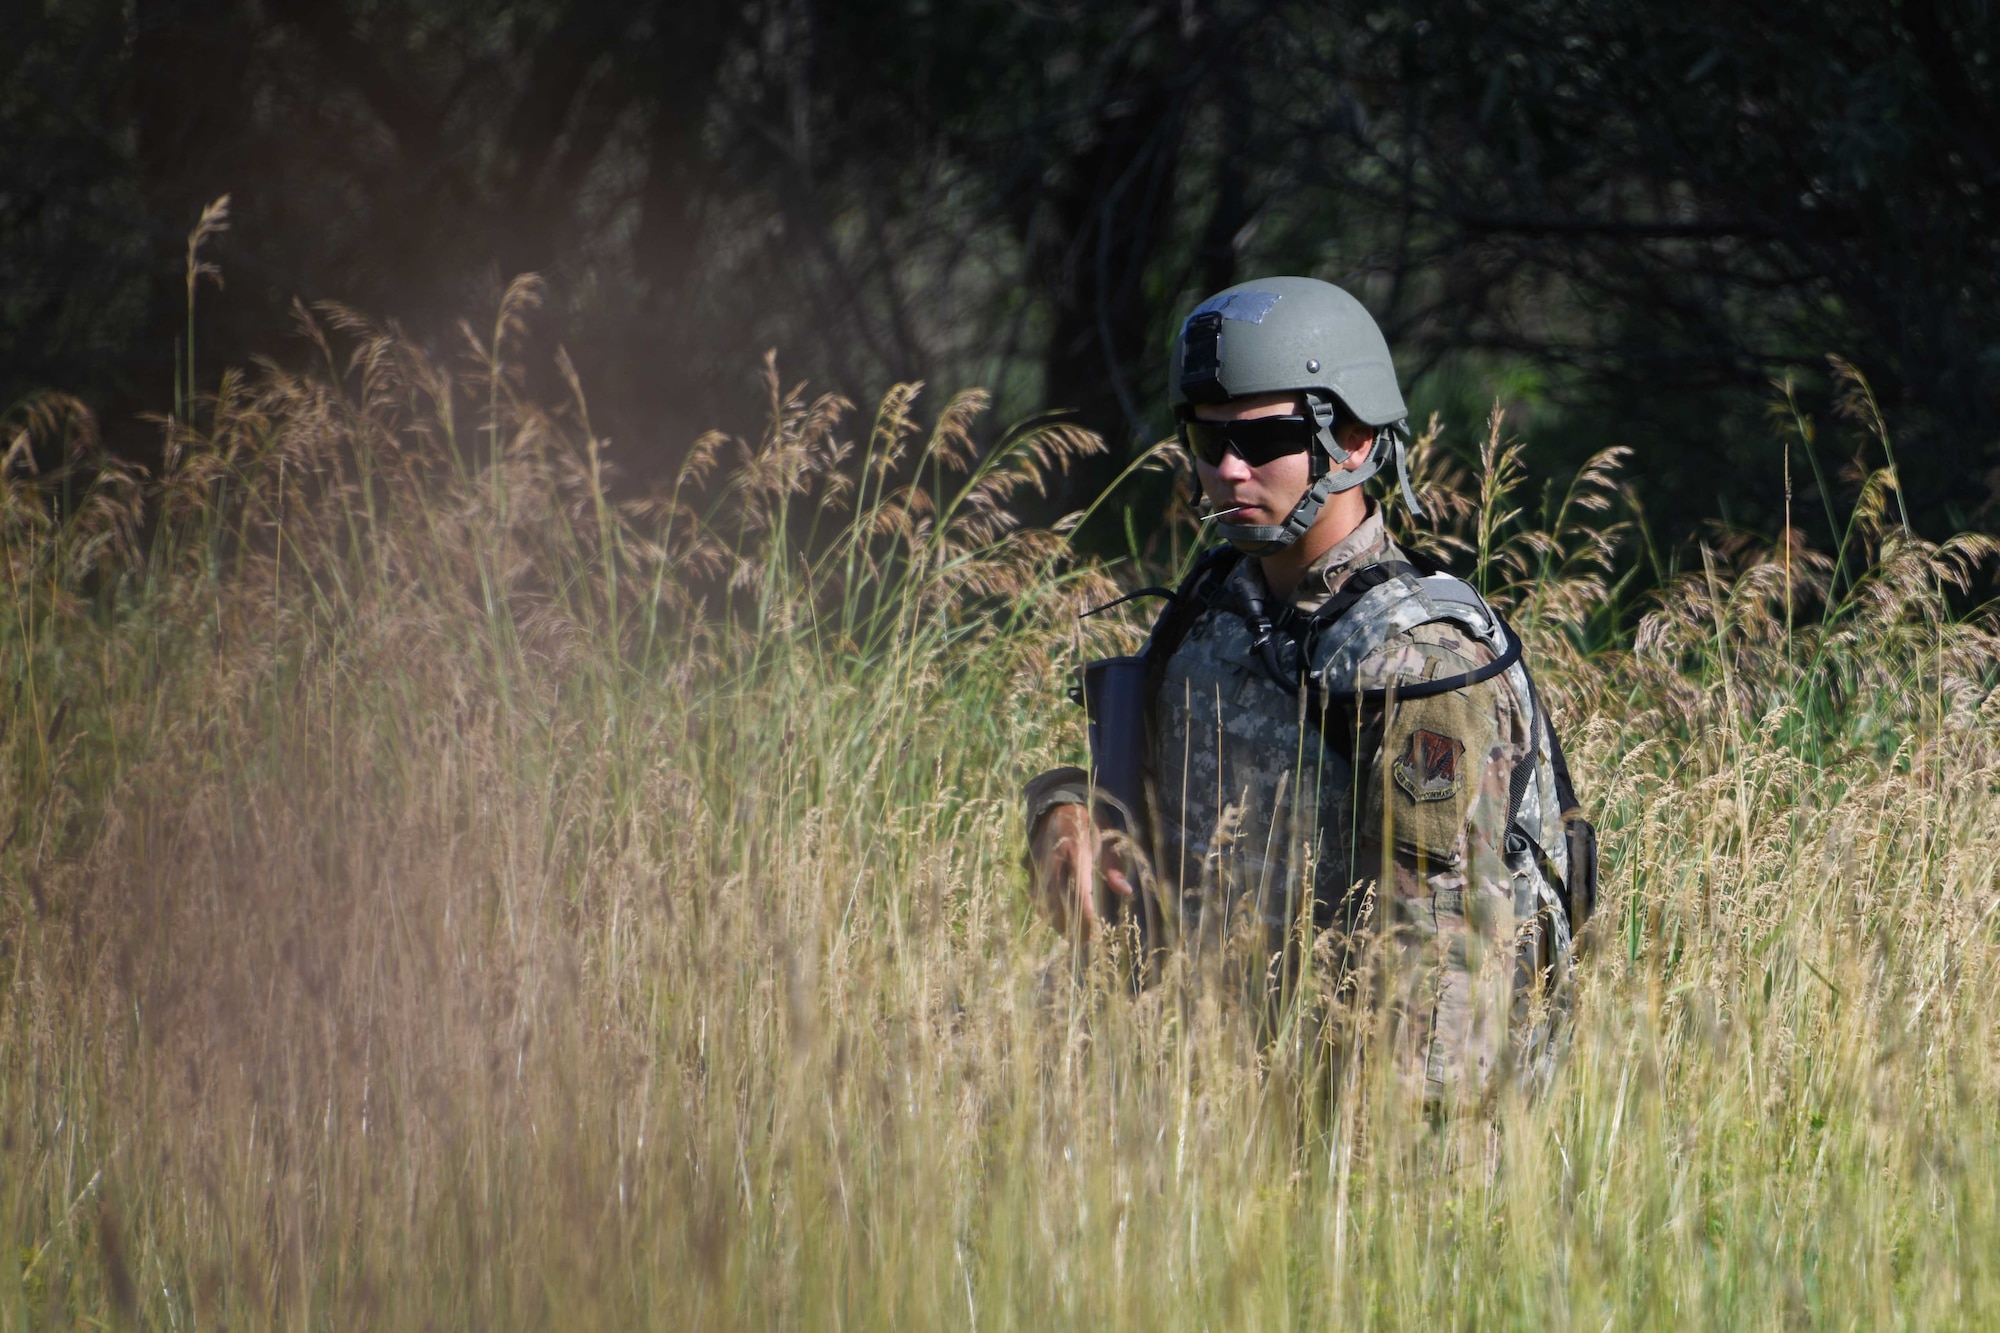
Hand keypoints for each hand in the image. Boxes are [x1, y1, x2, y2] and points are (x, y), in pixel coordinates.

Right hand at [1029, 802, 1132, 938]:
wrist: (1056, 805)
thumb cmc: (1087, 823)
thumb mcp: (1108, 839)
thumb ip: (1115, 866)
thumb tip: (1126, 891)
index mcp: (1076, 849)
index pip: (1080, 888)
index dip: (1086, 913)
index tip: (1096, 931)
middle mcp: (1054, 859)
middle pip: (1060, 901)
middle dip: (1073, 925)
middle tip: (1087, 942)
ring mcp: (1039, 865)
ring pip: (1045, 902)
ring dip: (1059, 922)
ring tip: (1074, 937)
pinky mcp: (1031, 868)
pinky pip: (1037, 896)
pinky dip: (1047, 912)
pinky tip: (1059, 922)